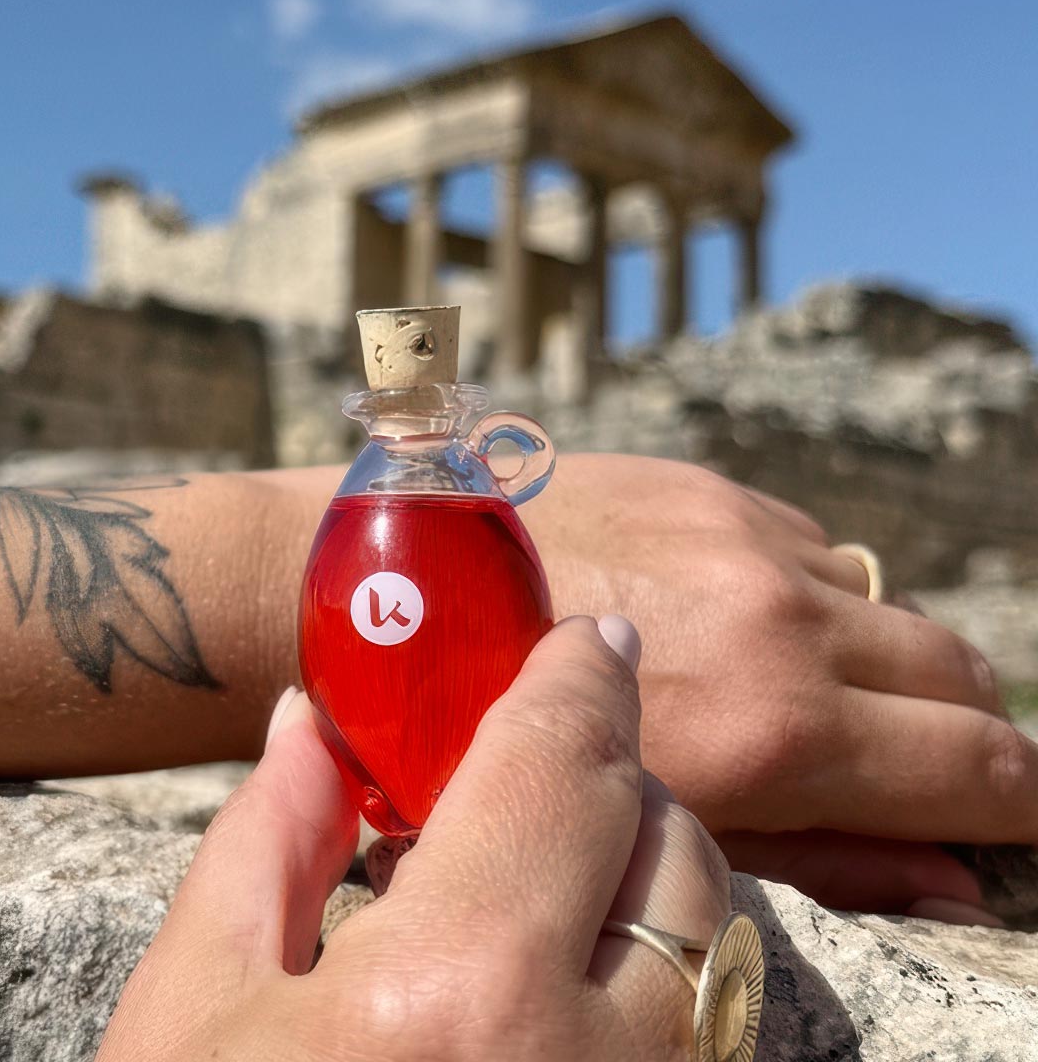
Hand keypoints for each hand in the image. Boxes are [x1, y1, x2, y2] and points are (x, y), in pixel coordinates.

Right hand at [96, 618, 731, 1060]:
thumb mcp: (190, 1013)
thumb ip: (265, 842)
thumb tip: (308, 722)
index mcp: (454, 994)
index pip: (560, 770)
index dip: (575, 682)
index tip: (585, 642)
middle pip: (670, 848)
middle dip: (615, 780)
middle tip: (539, 768)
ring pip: (712, 949)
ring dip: (649, 871)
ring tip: (546, 870)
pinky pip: (698, 1038)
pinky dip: (656, 971)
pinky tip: (564, 976)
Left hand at [523, 454, 1031, 916]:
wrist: (392, 593)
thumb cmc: (502, 735)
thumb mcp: (660, 832)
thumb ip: (826, 856)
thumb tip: (954, 881)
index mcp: (778, 727)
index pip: (986, 769)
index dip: (1014, 806)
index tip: (1001, 820)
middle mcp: (784, 618)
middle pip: (962, 674)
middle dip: (958, 730)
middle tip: (908, 767)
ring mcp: (747, 539)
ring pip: (888, 604)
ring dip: (873, 656)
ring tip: (789, 688)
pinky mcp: (708, 487)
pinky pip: (812, 547)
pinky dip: (803, 592)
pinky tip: (730, 618)